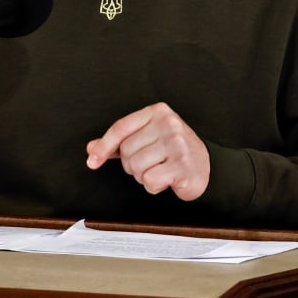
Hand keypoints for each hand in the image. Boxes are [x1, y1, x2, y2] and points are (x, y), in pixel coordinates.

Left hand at [86, 103, 210, 200]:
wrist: (205, 167)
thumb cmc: (173, 152)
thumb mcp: (147, 139)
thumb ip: (120, 142)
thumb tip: (92, 148)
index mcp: (158, 112)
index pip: (121, 128)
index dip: (104, 146)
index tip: (92, 161)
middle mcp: (169, 123)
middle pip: (126, 151)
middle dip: (132, 164)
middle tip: (150, 163)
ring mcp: (177, 143)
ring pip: (136, 167)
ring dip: (143, 176)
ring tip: (159, 170)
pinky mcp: (182, 164)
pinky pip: (150, 180)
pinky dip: (153, 186)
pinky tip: (166, 179)